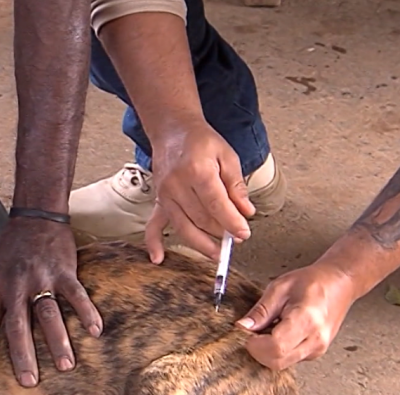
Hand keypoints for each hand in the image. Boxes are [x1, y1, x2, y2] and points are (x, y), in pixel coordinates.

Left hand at [0, 216, 102, 386]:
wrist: (35, 216)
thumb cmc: (12, 250)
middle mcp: (16, 285)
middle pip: (17, 325)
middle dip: (23, 355)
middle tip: (29, 382)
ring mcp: (41, 278)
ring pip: (48, 314)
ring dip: (57, 341)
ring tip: (66, 366)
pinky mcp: (64, 270)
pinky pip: (76, 295)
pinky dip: (86, 313)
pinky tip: (95, 331)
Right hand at [144, 118, 255, 261]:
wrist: (172, 131)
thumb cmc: (201, 142)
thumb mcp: (227, 156)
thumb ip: (237, 185)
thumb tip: (246, 212)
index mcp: (197, 171)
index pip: (217, 204)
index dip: (232, 222)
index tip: (244, 233)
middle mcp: (177, 185)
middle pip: (201, 219)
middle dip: (221, 232)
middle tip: (237, 238)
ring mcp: (165, 195)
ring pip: (183, 227)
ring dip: (201, 244)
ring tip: (217, 253)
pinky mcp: (158, 201)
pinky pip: (153, 225)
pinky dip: (154, 243)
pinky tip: (159, 258)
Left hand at [236, 262, 357, 369]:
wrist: (339, 284)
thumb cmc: (314, 282)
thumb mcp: (280, 288)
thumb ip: (260, 310)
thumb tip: (243, 327)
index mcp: (307, 319)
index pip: (275, 347)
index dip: (255, 344)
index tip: (247, 333)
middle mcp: (315, 339)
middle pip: (277, 361)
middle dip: (258, 350)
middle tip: (254, 331)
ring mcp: (318, 349)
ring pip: (282, 364)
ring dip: (267, 352)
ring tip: (270, 328)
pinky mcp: (315, 353)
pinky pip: (289, 360)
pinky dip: (278, 351)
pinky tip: (279, 333)